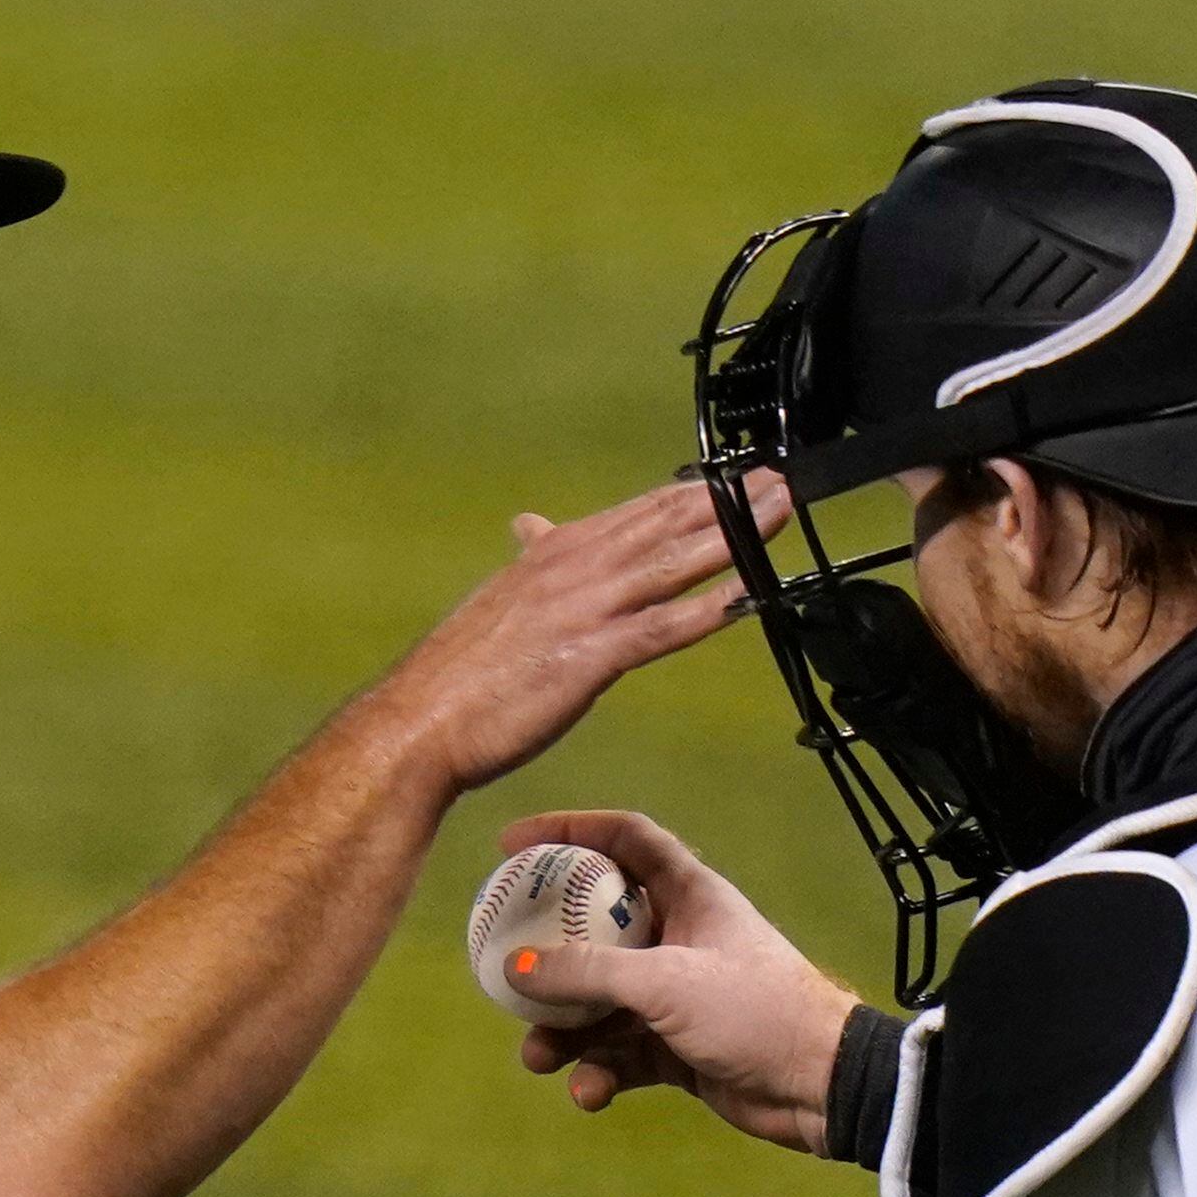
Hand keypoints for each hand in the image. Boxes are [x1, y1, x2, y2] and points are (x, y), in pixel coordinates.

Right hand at [366, 473, 786, 798]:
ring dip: (732, 534)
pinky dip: (706, 609)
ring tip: (778, 511)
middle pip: (665, 524)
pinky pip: (661, 629)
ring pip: (672, 563)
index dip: (692, 492)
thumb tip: (529, 527)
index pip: (638, 512)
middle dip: (727, 499)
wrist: (418, 722)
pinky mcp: (590, 659)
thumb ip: (530, 563)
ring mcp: (584, 611)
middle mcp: (573, 569)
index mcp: (553, 553)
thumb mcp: (499, 600)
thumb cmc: (457, 674)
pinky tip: (745, 596)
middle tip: (779, 475)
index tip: (736, 474)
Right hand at [493, 810, 859, 1155]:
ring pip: (601, 1003)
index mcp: (690, 895)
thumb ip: (587, 973)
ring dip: (566, 1031)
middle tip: (502, 968)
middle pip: (596, 929)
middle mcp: (680, 937)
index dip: (568, 830)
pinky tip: (589, 1093)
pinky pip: (620, 1054)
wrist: (821, 1086)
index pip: (623, 839)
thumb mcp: (664, 982)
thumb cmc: (755, 1011)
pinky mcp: (678, 1048)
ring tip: (539, 1056)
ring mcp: (678, 995)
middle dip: (548, 956)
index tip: (511, 845)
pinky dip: (599, 1072)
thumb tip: (516, 968)